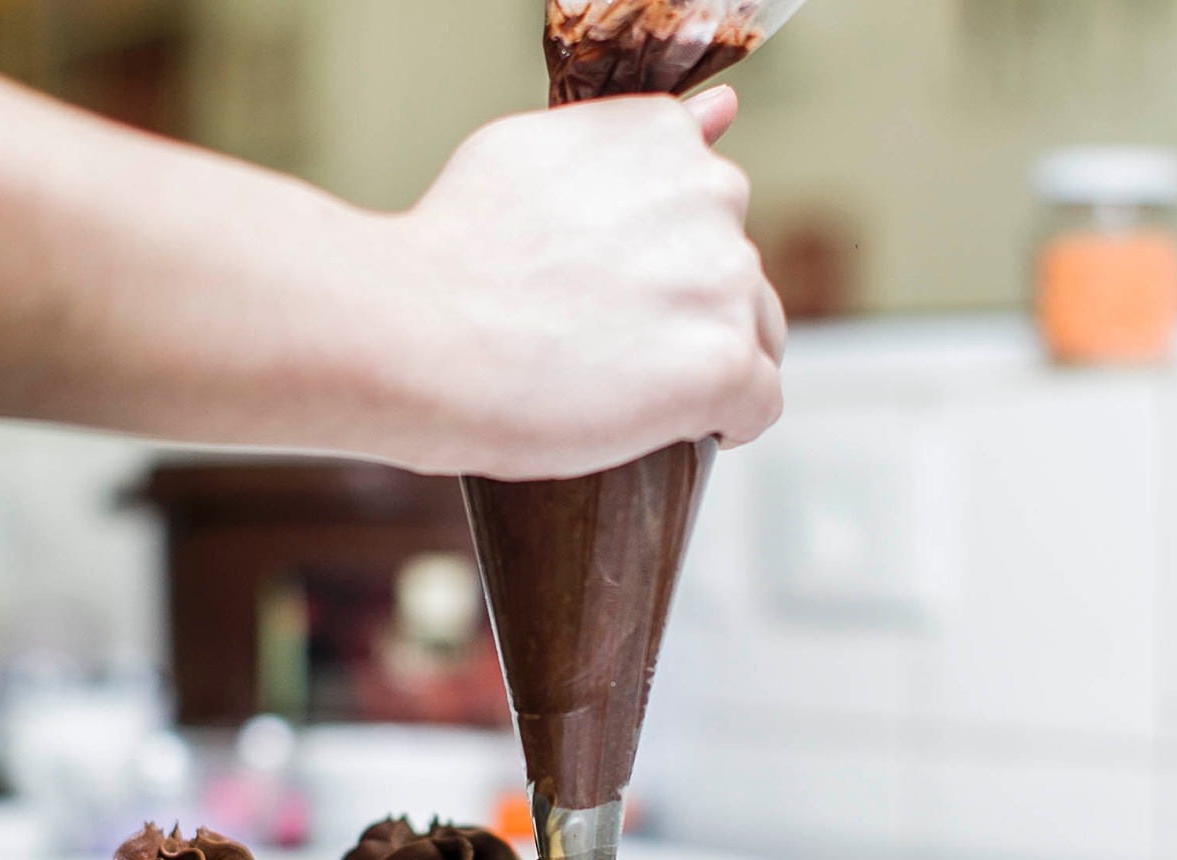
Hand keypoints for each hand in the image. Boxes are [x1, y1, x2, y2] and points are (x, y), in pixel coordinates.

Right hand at [373, 86, 785, 479]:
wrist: (414, 334)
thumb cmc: (451, 253)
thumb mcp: (531, 151)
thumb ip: (628, 141)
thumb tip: (718, 114)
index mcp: (662, 137)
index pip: (706, 204)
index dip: (661, 258)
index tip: (617, 291)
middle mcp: (709, 195)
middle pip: (734, 270)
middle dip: (687, 309)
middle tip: (606, 347)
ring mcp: (723, 281)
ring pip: (757, 334)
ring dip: (708, 363)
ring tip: (628, 389)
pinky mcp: (725, 364)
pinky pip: (761, 402)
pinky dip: (728, 422)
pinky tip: (678, 428)